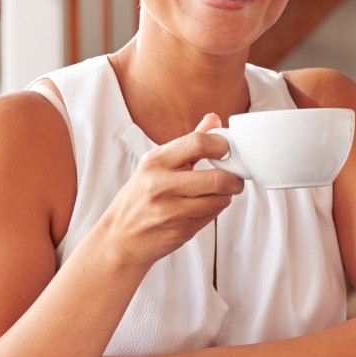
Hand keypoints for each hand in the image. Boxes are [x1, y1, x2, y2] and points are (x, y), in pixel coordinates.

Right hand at [100, 114, 242, 267]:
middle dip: (234, 178)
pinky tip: (203, 206)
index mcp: (156, 161)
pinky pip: (212, 216)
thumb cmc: (140, 197)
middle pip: (217, 177)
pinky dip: (214, 210)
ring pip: (219, 199)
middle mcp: (161, 184)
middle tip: (235, 176)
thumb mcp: (158, 164)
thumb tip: (214, 119)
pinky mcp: (180, 230)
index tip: (226, 150)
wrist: (120, 238)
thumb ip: (189, 142)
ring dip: (226, 195)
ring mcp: (171, 210)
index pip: (198, 143)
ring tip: (218, 192)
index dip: (221, 145)